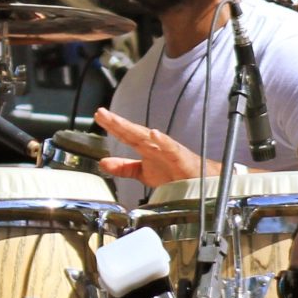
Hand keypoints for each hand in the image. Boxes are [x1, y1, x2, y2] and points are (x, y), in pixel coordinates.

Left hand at [96, 107, 217, 187]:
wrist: (198, 183)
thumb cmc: (173, 174)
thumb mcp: (142, 172)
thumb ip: (123, 167)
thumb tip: (103, 163)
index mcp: (145, 148)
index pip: (126, 135)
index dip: (112, 125)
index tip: (98, 115)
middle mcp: (154, 145)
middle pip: (133, 132)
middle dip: (117, 122)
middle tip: (101, 113)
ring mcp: (166, 149)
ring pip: (147, 136)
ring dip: (133, 128)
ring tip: (118, 121)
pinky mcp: (180, 157)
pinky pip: (170, 147)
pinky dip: (162, 140)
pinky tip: (154, 134)